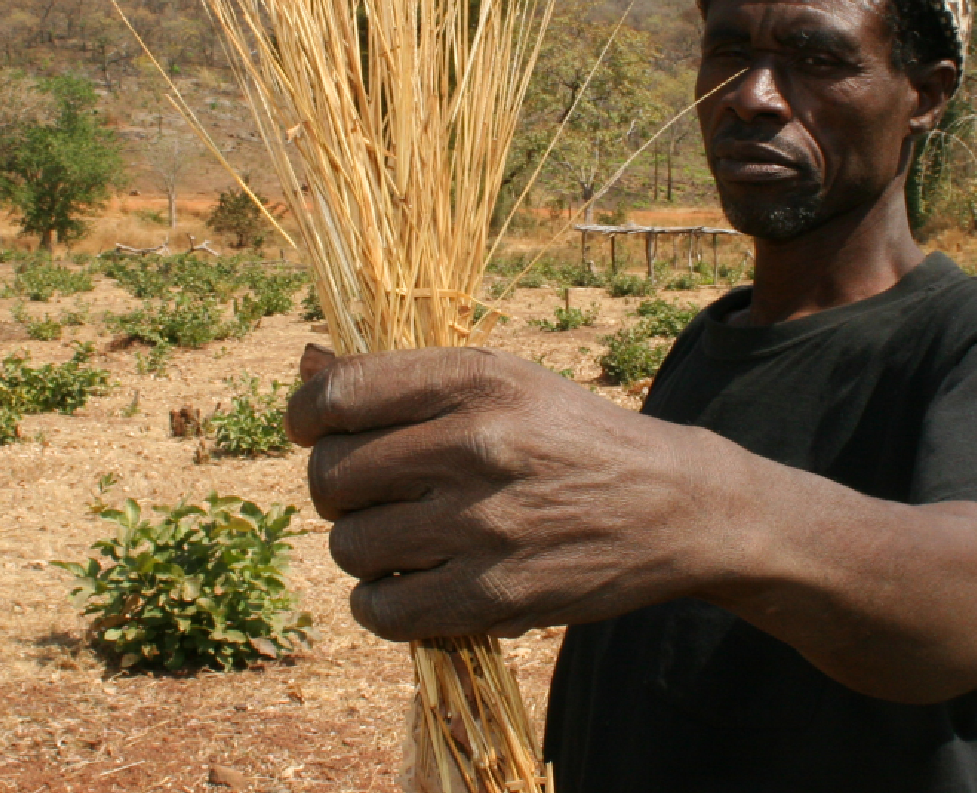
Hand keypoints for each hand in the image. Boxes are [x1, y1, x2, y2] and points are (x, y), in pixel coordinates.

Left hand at [288, 344, 728, 640]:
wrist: (671, 504)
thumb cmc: (565, 434)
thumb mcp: (499, 380)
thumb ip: (401, 377)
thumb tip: (305, 366)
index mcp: (473, 380)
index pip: (339, 396)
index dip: (305, 418)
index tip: (314, 431)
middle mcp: (475, 445)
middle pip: (332, 476)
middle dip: (333, 489)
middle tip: (367, 493)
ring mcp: (484, 524)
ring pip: (350, 546)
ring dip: (359, 548)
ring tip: (397, 539)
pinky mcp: (496, 593)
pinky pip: (383, 610)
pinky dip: (377, 603)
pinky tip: (405, 584)